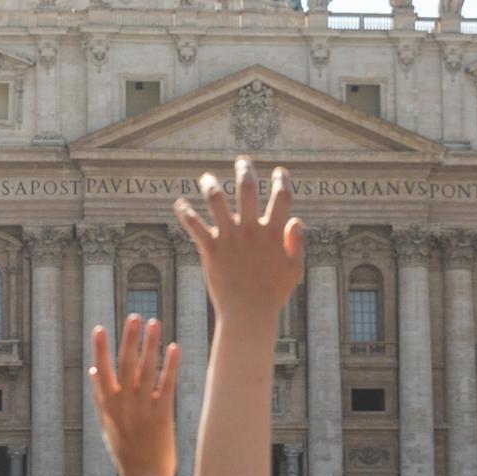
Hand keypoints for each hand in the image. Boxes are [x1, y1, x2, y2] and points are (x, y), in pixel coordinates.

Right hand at [91, 316, 180, 475]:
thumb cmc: (126, 449)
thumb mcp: (107, 423)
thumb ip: (100, 397)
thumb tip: (93, 372)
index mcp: (108, 405)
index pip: (101, 371)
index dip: (100, 350)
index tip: (99, 329)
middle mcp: (123, 404)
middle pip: (124, 364)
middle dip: (129, 339)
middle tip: (134, 317)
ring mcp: (142, 408)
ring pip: (145, 369)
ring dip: (149, 344)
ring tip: (154, 323)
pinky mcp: (161, 414)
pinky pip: (166, 384)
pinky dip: (169, 365)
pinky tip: (174, 348)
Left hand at [174, 156, 301, 323]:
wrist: (247, 314)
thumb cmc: (272, 294)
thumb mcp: (294, 270)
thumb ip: (297, 244)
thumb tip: (296, 219)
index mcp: (274, 233)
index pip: (282, 197)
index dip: (283, 180)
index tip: (279, 172)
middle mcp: (250, 230)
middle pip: (247, 189)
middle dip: (245, 171)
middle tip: (242, 161)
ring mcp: (229, 237)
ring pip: (216, 200)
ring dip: (210, 185)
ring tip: (206, 179)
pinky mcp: (210, 248)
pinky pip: (194, 225)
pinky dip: (185, 212)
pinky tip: (179, 204)